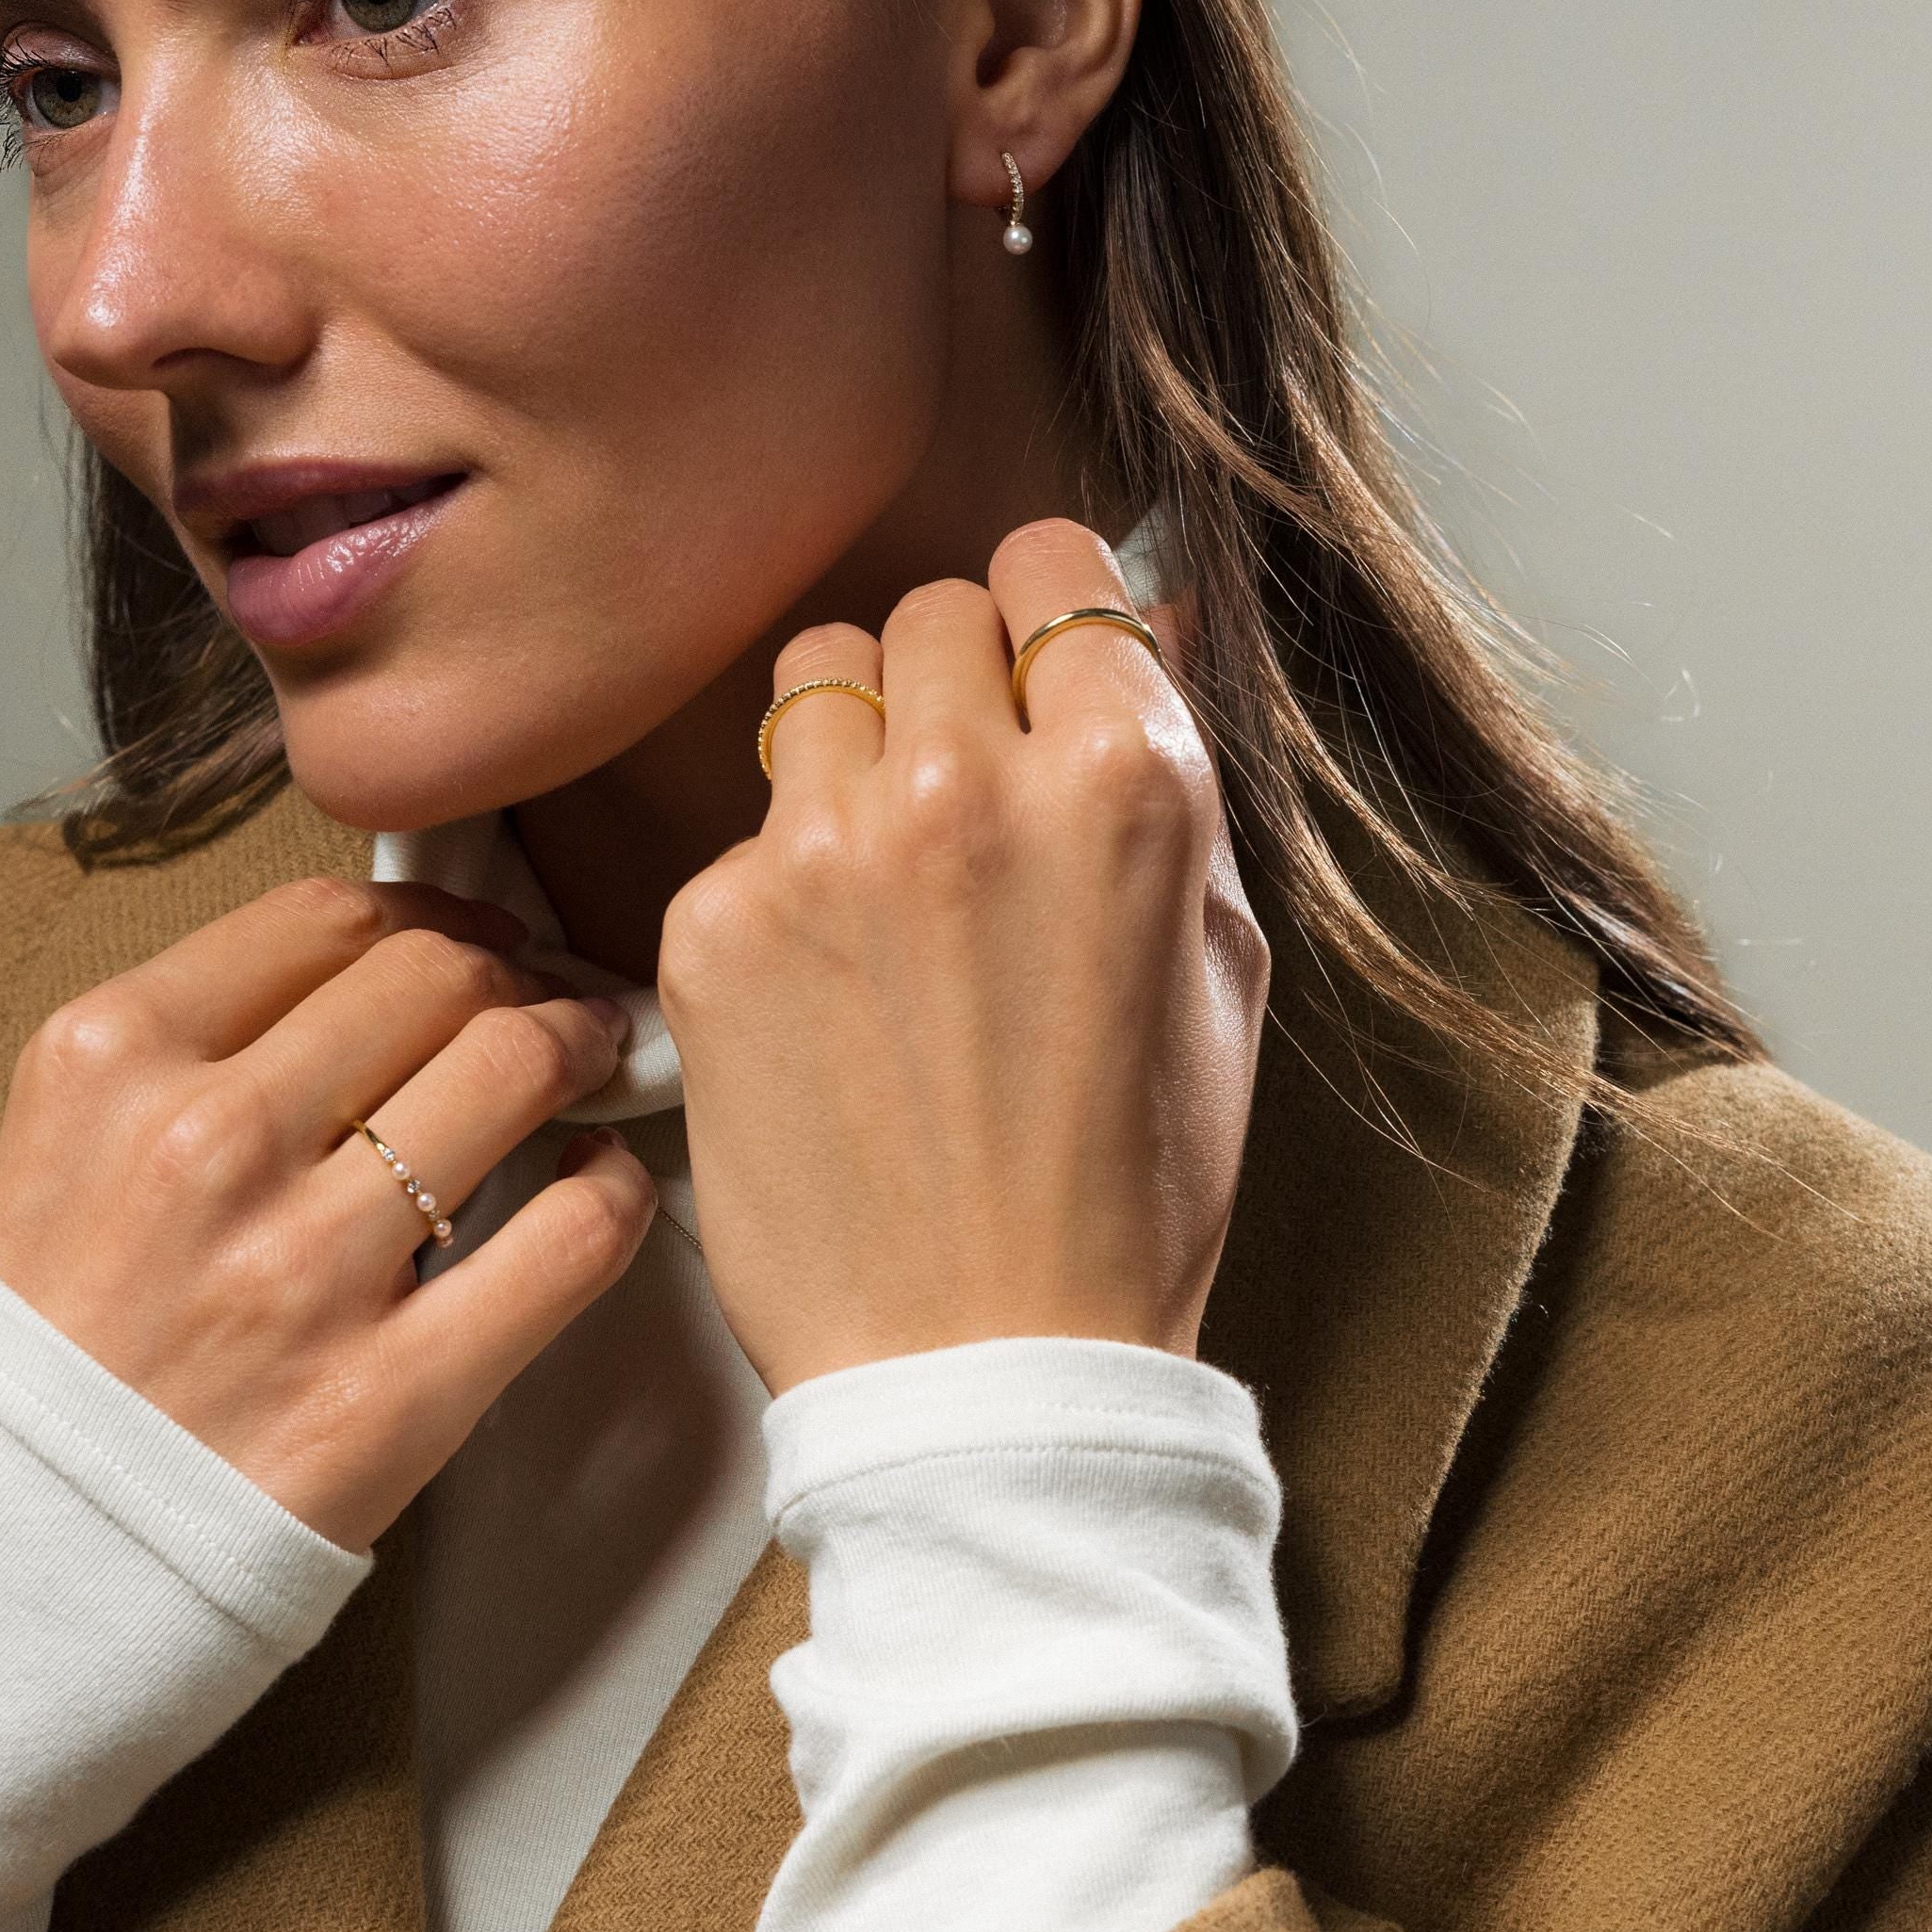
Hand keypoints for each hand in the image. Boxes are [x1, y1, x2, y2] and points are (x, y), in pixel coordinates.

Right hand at [0, 876, 658, 1550]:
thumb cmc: (37, 1361)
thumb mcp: (55, 1150)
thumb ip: (181, 1049)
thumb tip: (359, 973)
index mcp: (108, 1062)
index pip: (321, 921)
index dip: (424, 915)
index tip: (467, 938)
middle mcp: (203, 1143)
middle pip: (431, 978)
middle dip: (511, 973)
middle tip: (542, 998)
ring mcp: (299, 1271)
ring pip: (510, 1073)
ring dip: (573, 1046)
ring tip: (587, 1059)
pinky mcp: (387, 1396)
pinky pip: (566, 1241)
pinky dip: (612, 1188)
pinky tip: (604, 1178)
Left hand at [657, 517, 1268, 1394]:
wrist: (986, 1365)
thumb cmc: (1131, 1177)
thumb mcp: (1218, 957)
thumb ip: (1174, 768)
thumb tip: (1153, 611)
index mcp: (1121, 777)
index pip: (1051, 565)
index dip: (1048, 622)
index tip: (1039, 674)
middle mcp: (962, 784)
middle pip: (928, 612)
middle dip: (954, 682)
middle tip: (970, 795)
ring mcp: (821, 849)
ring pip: (815, 678)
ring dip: (854, 744)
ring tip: (886, 870)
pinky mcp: (713, 920)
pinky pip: (747, 823)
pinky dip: (784, 876)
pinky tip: (826, 985)